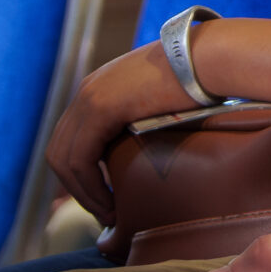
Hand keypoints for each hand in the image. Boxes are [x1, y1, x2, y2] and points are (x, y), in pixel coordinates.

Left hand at [46, 40, 196, 221]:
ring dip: (83, 193)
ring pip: (64, 158)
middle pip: (59, 150)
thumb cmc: (202, 78)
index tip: (104, 198)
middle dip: (76, 187)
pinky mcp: (101, 108)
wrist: (211, 57)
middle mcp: (87, 90)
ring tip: (108, 214)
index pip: (70, 138)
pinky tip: (111, 202)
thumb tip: (150, 144)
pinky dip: (90, 186)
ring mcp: (90, 97)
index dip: (81, 173)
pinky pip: (80, 159)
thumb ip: (144, 116)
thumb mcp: (161, 97)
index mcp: (99, 86)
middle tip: (102, 212)